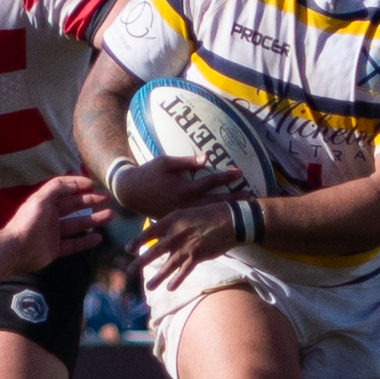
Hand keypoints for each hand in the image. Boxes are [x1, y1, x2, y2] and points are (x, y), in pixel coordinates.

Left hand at [4, 173, 111, 270]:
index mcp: (45, 202)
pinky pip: (74, 244)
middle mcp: (50, 216)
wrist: (15, 250)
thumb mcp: (41, 199)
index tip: (93, 184)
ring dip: (93, 219)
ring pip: (77, 224)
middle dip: (91, 201)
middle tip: (108, 198)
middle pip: (74, 206)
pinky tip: (98, 237)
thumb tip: (75, 183)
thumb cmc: (28, 222)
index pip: (64, 190)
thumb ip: (57, 188)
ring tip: (110, 215)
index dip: (78, 185)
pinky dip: (86, 241)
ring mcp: (53, 233)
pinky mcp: (55, 249)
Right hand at [112, 153, 242, 218]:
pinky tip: (223, 219)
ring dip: (225, 209)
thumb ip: (186, 161)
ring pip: (207, 212)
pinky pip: (196, 220)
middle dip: (233, 198)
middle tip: (250, 196)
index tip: (239, 172)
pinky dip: (210, 219)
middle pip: (213, 201)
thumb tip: (207, 157)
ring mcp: (181, 214)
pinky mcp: (177, 220)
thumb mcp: (164, 162)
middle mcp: (184, 203)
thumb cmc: (148, 173)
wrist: (129, 192)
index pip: (208, 181)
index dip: (225, 177)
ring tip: (242, 207)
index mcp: (183, 188)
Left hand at [133, 199, 239, 293]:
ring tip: (148, 287)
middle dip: (140, 262)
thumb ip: (172, 223)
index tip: (128, 249)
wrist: (231, 219)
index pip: (150, 232)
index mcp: (172, 220)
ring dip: (158, 277)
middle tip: (129, 271)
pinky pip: (185, 270)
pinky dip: (177, 279)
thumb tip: (160, 232)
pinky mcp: (198, 255)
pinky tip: (170, 287)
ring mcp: (187, 245)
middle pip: (154, 250)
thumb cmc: (209, 214)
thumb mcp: (187, 213)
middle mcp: (176, 233)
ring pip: (168, 264)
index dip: (138, 241)